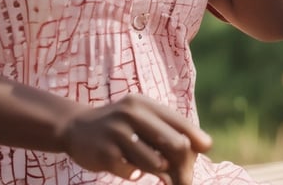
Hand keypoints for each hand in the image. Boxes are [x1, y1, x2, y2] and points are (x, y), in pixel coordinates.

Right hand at [59, 93, 212, 183]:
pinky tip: (130, 168)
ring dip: (162, 172)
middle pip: (175, 143)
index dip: (197, 138)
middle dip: (184, 165)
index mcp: (144, 104)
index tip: (206, 149)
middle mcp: (131, 114)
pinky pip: (134, 173)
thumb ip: (167, 128)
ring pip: (157, 162)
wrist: (75, 128)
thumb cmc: (119, 125)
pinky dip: (136, 174)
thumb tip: (205, 146)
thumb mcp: (140, 117)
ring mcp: (117, 133)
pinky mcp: (105, 153)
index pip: (180, 122)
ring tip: (159, 173)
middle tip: (184, 177)